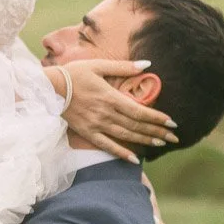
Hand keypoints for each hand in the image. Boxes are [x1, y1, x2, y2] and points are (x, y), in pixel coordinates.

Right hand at [51, 60, 176, 163]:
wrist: (49, 89)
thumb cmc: (74, 74)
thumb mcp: (99, 65)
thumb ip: (124, 67)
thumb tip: (147, 64)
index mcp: (111, 97)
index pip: (140, 111)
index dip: (157, 118)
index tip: (173, 122)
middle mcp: (106, 113)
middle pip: (137, 125)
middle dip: (157, 131)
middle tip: (174, 138)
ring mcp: (97, 125)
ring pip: (126, 136)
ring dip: (145, 140)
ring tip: (161, 144)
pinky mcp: (87, 133)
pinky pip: (107, 146)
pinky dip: (121, 153)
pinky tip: (134, 159)